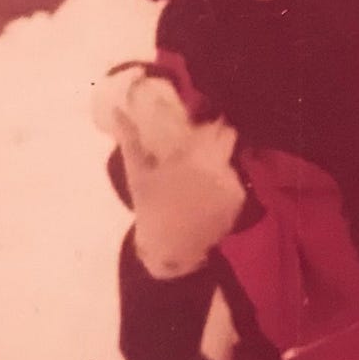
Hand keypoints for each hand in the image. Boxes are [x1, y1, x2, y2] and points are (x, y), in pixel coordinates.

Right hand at [94, 67, 245, 277]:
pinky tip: (208, 192)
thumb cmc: (151, 209)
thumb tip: (118, 110)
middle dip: (216, 139)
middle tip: (200, 149)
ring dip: (220, 161)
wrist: (171, 249)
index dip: (209, 124)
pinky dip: (224, 181)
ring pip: (231, 157)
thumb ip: (130, 139)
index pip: (217, 127)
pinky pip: (235, 178)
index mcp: (194, 156)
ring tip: (201, 175)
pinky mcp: (240, 197)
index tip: (198, 128)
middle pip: (229, 137)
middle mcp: (219, 166)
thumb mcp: (138, 173)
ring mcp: (232, 182)